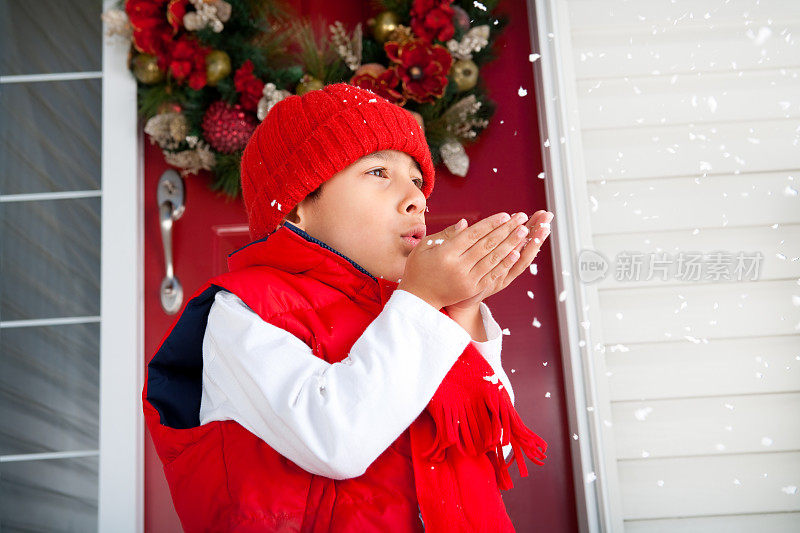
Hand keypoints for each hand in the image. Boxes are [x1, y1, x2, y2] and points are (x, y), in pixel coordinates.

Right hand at [398, 211, 541, 309]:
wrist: (419, 299)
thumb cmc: (419, 268)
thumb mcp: (425, 246)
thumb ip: (446, 234)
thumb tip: (466, 223)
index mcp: (446, 253)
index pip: (473, 235)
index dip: (491, 224)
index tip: (505, 215)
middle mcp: (458, 266)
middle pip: (487, 245)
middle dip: (506, 230)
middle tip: (521, 218)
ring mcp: (467, 279)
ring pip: (493, 259)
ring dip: (510, 244)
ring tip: (524, 232)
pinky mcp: (472, 289)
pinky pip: (492, 274)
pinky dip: (505, 263)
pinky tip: (517, 253)